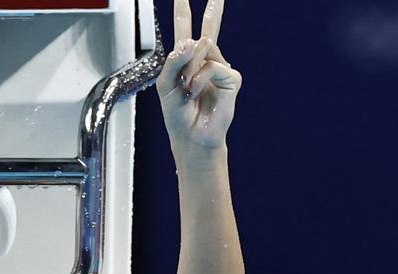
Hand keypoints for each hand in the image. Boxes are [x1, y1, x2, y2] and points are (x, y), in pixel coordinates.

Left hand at [159, 0, 242, 155]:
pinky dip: (198, 80)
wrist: (190, 136)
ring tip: (186, 89)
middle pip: (210, 28)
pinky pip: (211, 66)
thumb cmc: (177, 114)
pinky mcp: (232, 77)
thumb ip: (173, 61)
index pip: (186, 30)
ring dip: (188, 69)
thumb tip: (192, 41)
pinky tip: (195, 94)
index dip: (185, 11)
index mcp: (186, 61)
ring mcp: (220, 67)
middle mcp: (205, 61)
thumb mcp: (165, 85)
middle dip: (214, 9)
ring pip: (203, 47)